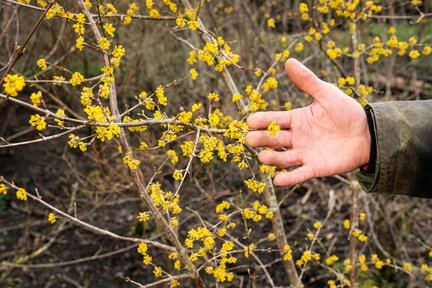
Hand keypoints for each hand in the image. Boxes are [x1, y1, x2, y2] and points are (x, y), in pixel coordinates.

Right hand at [246, 58, 370, 185]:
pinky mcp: (315, 167)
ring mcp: (305, 153)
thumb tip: (289, 61)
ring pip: (284, 158)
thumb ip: (307, 81)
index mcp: (296, 119)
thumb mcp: (327, 94)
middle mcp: (297, 137)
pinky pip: (300, 174)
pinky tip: (278, 180)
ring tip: (262, 157)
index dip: (263, 120)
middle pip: (275, 139)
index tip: (250, 120)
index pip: (275, 119)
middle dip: (262, 139)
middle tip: (249, 139)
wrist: (368, 133)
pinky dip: (289, 178)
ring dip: (272, 159)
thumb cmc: (346, 112)